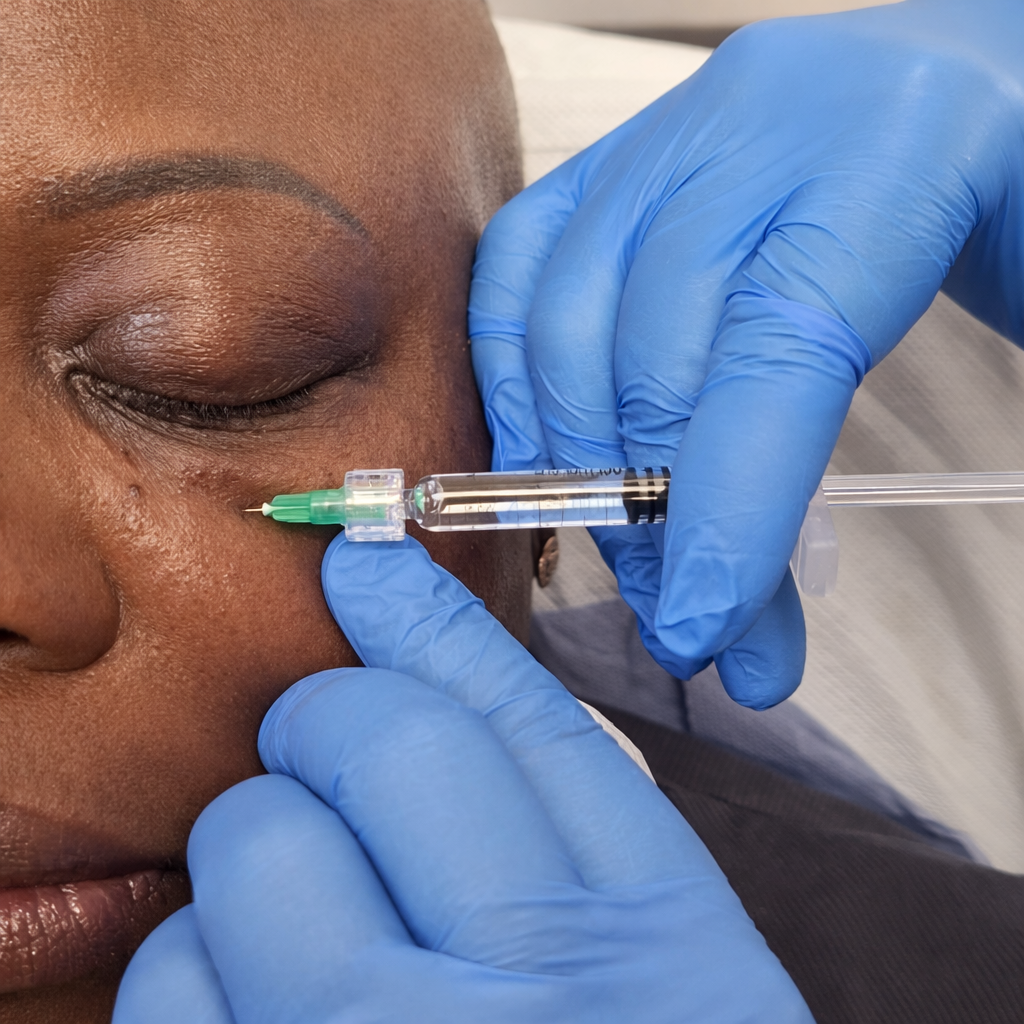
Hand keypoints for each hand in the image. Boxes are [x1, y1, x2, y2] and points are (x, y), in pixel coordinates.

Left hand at [114, 534, 810, 1022]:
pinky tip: (274, 1016)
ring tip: (325, 930)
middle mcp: (513, 997)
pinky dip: (204, 976)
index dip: (421, 620)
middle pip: (358, 742)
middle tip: (342, 777)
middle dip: (327, 732)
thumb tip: (436, 646)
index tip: (364, 562)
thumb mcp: (669, 951)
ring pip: (244, 849)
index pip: (503, 710)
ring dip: (262, 863)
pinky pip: (173, 989)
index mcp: (639, 927)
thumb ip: (570, 801)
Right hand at [469, 0, 1023, 707]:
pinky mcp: (609, 163)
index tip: (705, 626)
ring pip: (564, 324)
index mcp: (894, 142)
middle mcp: (754, 125)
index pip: (774, 353)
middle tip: (687, 627)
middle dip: (652, 523)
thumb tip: (750, 638)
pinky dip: (514, 386)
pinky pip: (517, 274)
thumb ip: (876, 453)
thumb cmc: (1014, 206)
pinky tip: (547, 467)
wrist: (965, 99)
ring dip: (580, 477)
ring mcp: (666, 138)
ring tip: (637, 566)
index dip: (723, 509)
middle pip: (652, 353)